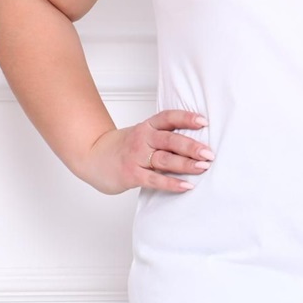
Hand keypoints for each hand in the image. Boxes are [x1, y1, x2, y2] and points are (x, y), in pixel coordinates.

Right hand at [76, 110, 212, 194]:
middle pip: (170, 140)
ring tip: (203, 167)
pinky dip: (172, 183)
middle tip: (209, 153)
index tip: (204, 121)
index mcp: (147, 126)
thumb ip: (163, 135)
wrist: (92, 157)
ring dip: (186, 164)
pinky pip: (155, 179)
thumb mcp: (142, 134)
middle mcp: (142, 139)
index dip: (186, 118)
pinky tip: (186, 185)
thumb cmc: (123, 147)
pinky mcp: (132, 174)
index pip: (169, 117)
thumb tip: (197, 141)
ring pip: (165, 159)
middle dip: (191, 146)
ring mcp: (136, 157)